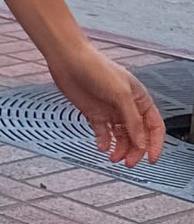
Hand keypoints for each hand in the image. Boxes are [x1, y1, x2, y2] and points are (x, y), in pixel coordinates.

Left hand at [45, 42, 164, 168]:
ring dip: (119, 149)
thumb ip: (132, 120)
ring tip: (114, 158)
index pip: (154, 126)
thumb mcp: (121, 95)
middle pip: (137, 135)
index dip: (155, 143)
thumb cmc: (97, 69)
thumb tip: (141, 143)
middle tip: (128, 163)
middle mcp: (127, 106)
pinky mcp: (94, 113)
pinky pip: (102, 133)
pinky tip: (101, 147)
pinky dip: (103, 142)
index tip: (151, 159)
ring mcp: (110, 111)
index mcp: (140, 99)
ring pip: (120, 136)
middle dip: (135, 150)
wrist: (68, 61)